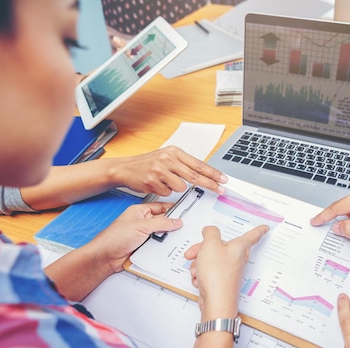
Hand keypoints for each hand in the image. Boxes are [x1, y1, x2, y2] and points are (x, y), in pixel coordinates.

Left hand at [90, 202, 182, 273]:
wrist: (105, 257)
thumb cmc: (114, 238)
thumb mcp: (141, 226)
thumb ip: (160, 223)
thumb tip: (175, 221)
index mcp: (139, 211)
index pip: (160, 207)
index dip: (172, 209)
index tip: (184, 212)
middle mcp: (142, 223)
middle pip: (163, 222)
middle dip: (171, 226)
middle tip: (181, 228)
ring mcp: (143, 236)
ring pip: (161, 235)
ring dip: (166, 239)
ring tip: (173, 239)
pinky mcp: (143, 248)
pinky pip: (157, 246)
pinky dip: (162, 248)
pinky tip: (166, 249)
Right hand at [111, 146, 226, 195]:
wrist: (125, 168)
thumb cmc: (148, 164)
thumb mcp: (167, 158)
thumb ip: (183, 164)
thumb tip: (204, 174)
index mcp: (174, 152)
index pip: (198, 164)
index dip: (213, 173)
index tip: (223, 179)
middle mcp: (168, 159)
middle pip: (195, 176)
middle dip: (210, 184)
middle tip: (220, 190)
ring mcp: (160, 170)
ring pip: (181, 187)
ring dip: (176, 188)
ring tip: (165, 181)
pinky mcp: (152, 182)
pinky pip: (168, 193)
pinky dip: (164, 192)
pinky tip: (156, 184)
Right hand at [184, 225, 268, 319]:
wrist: (216, 301)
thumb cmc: (217, 276)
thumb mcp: (210, 245)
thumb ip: (210, 233)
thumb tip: (210, 231)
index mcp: (239, 247)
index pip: (253, 235)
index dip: (259, 230)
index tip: (266, 228)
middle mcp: (237, 258)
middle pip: (221, 246)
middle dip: (204, 249)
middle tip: (194, 252)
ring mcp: (230, 270)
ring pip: (212, 259)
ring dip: (200, 262)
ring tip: (197, 269)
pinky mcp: (222, 280)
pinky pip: (209, 271)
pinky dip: (201, 273)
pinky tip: (199, 278)